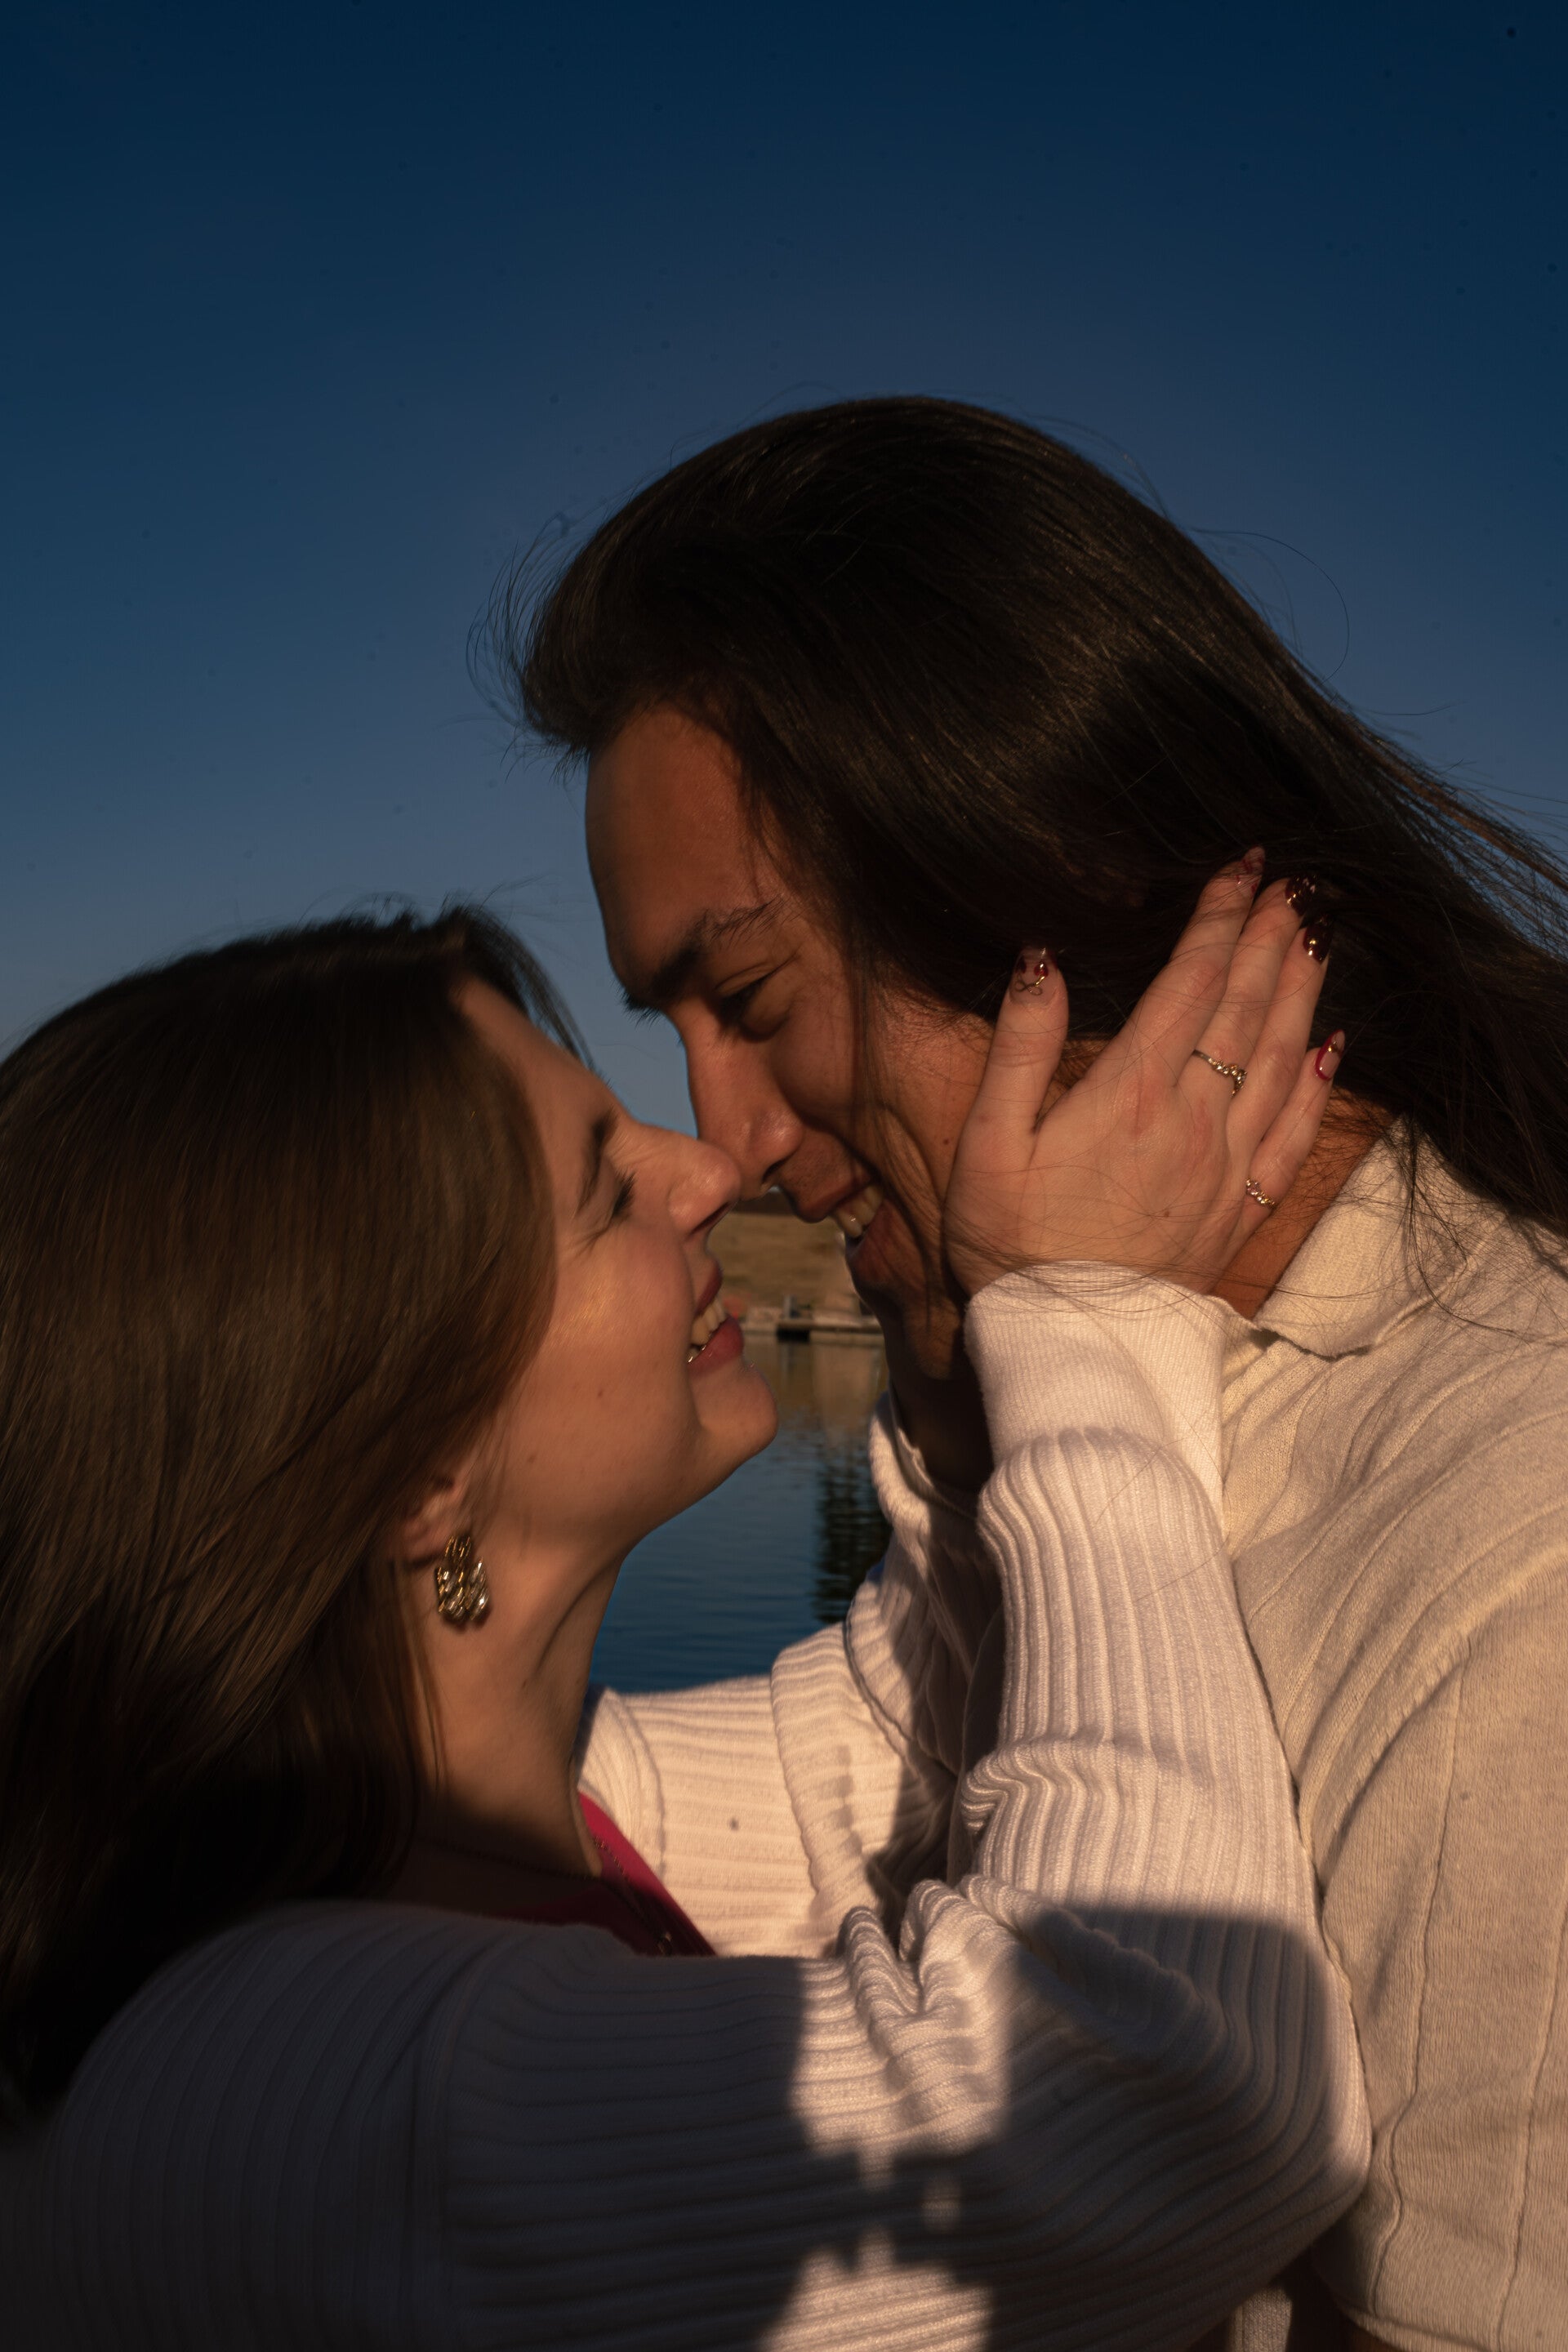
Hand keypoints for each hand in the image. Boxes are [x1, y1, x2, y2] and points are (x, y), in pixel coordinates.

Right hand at [945, 856, 1341, 1298]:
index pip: (1189, 982)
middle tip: (1296, 882)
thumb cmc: (1008, 1244)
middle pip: (1246, 1007)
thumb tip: (1040, 956)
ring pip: (1283, 1059)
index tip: (1240, 867)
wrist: (1065, 1345)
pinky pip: (1294, 1133)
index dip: (1219, 918)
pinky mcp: (1239, 1208)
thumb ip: (1019, 1046)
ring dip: (1303, 991)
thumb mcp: (984, 1143)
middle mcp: (1191, 1120)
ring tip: (1318, 937)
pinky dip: (1320, 1082)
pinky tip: (1333, 1045)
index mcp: (1128, 1093)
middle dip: (1272, 937)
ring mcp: (1224, 1166)